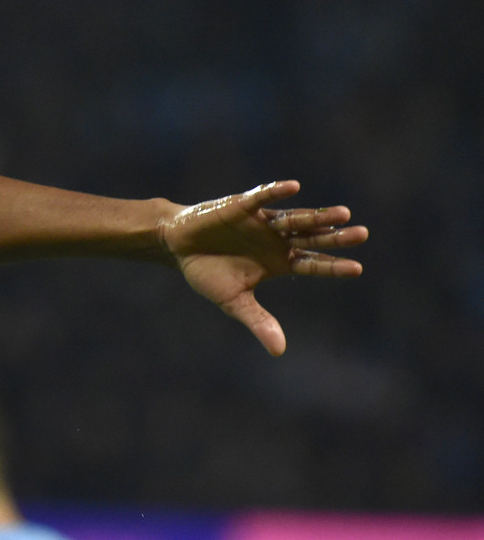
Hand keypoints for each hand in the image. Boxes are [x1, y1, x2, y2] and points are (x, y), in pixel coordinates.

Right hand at [157, 180, 367, 355]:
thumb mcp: (234, 301)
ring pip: (295, 219)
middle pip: (312, 239)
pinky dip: (276, 192)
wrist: (177, 247)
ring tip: (342, 214)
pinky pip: (262, 197)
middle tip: (361, 234)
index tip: (357, 268)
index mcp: (279, 262)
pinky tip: (293, 188)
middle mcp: (276, 240)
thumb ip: (258, 321)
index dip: (333, 266)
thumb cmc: (207, 273)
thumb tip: (280, 352)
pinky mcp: (242, 206)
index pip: (312, 264)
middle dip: (335, 238)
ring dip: (317, 217)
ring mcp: (262, 222)